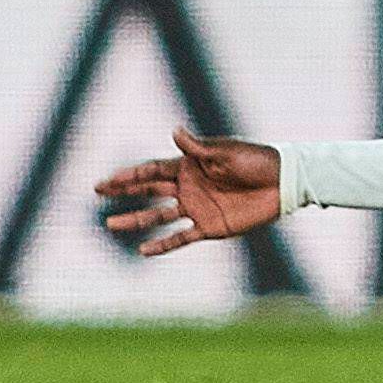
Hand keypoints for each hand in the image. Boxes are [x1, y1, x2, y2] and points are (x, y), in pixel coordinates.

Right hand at [95, 127, 283, 255]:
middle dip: (124, 191)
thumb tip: (174, 131)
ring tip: (110, 224)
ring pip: (158, 215)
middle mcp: (189, 186)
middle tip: (98, 192)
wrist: (284, 184)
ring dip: (135, 220)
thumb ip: (198, 149)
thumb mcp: (227, 152)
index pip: (153, 169)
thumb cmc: (257, 161)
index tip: (107, 180)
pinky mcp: (210, 227)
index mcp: (191, 165)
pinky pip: (180, 238)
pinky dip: (163, 244)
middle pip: (149, 189)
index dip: (130, 174)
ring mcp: (197, 208)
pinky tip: (143, 250)